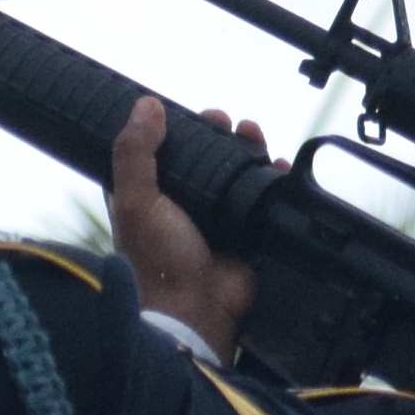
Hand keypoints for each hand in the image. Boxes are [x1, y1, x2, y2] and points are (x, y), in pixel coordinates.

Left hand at [110, 97, 263, 356]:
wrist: (195, 309)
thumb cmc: (156, 259)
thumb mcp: (135, 201)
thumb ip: (135, 153)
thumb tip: (146, 105)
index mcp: (150, 194)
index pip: (166, 151)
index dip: (181, 129)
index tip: (197, 114)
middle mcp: (184, 202)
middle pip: (207, 158)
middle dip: (222, 135)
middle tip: (228, 122)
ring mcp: (218, 215)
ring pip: (238, 173)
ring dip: (250, 150)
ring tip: (254, 134)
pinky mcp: (248, 229)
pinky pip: (266, 198)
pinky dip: (276, 179)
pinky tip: (279, 166)